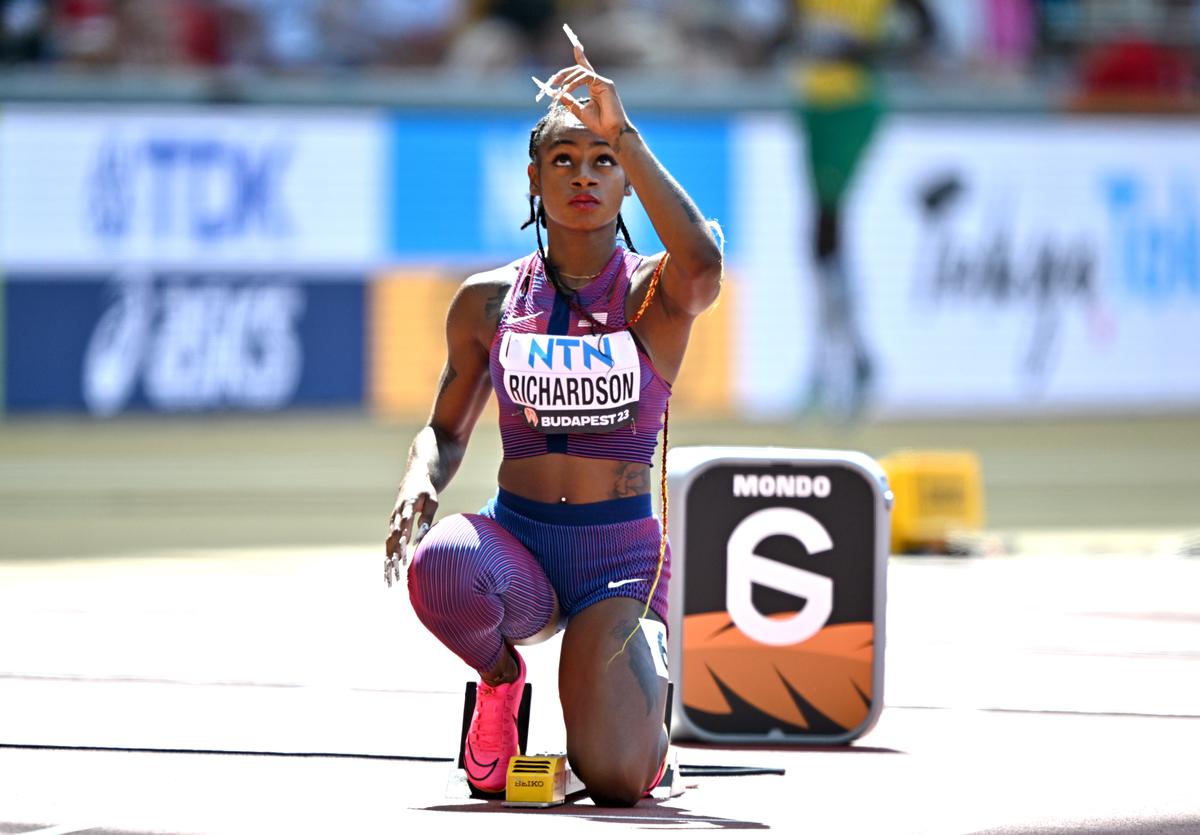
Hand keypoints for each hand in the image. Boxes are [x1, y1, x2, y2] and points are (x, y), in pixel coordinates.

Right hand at [384, 481, 437, 587]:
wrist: (412, 481)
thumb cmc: (425, 491)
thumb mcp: (432, 500)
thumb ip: (427, 517)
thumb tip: (422, 537)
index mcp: (406, 507)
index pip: (403, 524)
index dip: (403, 537)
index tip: (405, 551)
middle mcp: (396, 516)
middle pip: (393, 538)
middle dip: (394, 556)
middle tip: (396, 572)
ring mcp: (392, 522)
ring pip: (388, 543)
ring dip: (388, 561)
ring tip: (390, 578)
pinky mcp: (392, 527)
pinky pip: (389, 544)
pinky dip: (388, 557)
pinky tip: (388, 572)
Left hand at [542, 33, 634, 149]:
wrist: (612, 131)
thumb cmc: (599, 123)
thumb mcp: (579, 111)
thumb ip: (569, 102)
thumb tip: (557, 94)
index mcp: (594, 86)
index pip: (584, 68)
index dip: (580, 56)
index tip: (576, 45)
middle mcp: (599, 82)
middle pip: (579, 69)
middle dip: (563, 73)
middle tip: (552, 81)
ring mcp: (603, 82)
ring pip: (581, 72)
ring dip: (567, 80)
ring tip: (560, 90)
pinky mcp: (606, 84)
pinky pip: (586, 77)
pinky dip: (575, 83)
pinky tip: (568, 90)